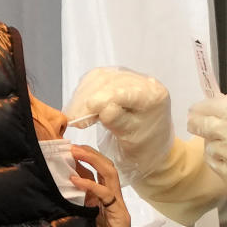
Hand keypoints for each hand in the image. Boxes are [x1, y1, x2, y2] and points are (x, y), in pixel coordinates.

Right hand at [64, 67, 173, 181]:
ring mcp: (131, 78)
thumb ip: (118, 122)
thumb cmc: (145, 148)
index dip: (99, 100)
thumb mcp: (132, 140)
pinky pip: (96, 80)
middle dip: (86, 100)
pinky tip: (79, 108)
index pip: (122, 91)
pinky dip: (84, 93)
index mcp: (153, 96)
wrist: (151, 148)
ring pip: (99, 78)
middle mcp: (144, 82)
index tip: (81, 116)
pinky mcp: (119, 80)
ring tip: (74, 117)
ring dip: (82, 97)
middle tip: (73, 120)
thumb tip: (101, 107)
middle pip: (108, 81)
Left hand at [69, 145, 141, 226]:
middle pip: (106, 168)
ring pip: (110, 174)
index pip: (97, 173)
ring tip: (74, 153)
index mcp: (103, 203)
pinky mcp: (120, 218)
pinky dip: (91, 184)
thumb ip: (74, 210)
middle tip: (70, 146)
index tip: (65, 150)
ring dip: (92, 160)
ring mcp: (118, 208)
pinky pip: (107, 194)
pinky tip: (76, 180)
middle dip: (89, 154)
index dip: (84, 159)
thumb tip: (56, 194)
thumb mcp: (80, 226)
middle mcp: (113, 202)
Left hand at [187, 95, 226, 196]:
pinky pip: (218, 168)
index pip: (206, 107)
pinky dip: (218, 162)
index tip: (198, 110)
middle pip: (200, 127)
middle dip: (197, 123)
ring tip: (219, 142)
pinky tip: (224, 158)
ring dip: (212, 144)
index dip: (201, 108)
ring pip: (209, 149)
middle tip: (196, 123)